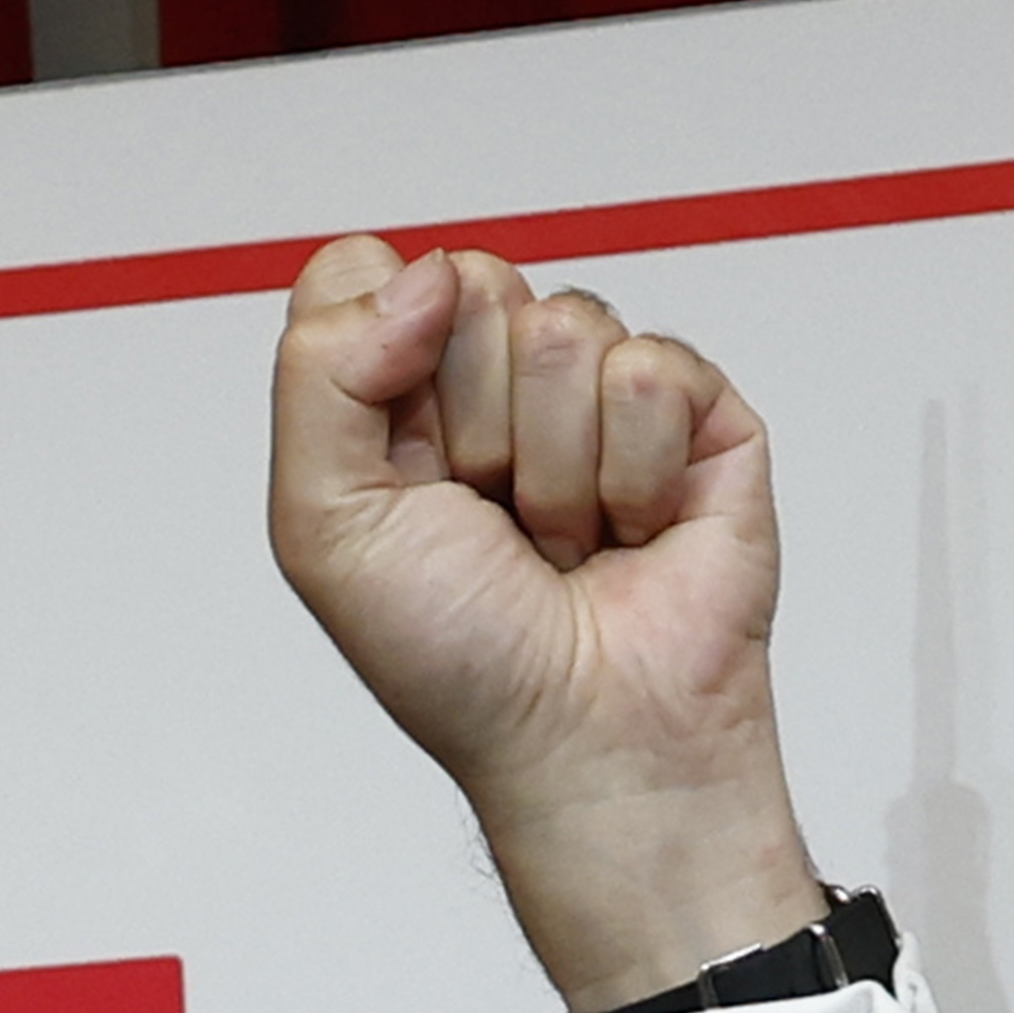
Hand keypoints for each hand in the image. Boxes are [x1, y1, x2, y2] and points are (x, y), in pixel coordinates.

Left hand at [264, 234, 828, 1010]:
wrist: (587, 739)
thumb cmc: (459, 662)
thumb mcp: (321, 525)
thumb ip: (319, 373)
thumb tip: (420, 273)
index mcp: (393, 400)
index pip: (365, 273)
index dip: (379, 350)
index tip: (400, 459)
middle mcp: (492, 383)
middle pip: (472, 281)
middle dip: (474, 420)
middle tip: (491, 518)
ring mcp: (595, 393)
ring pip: (566, 324)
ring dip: (555, 466)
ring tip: (562, 542)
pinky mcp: (694, 412)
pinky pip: (653, 368)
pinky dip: (632, 473)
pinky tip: (629, 535)